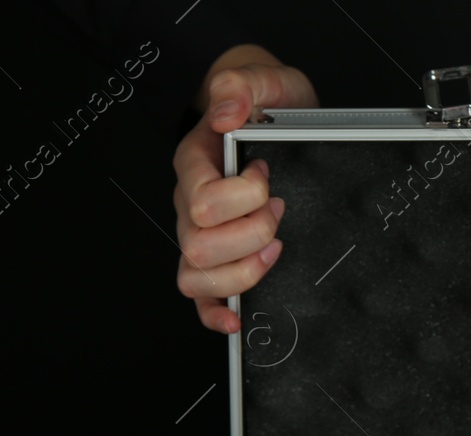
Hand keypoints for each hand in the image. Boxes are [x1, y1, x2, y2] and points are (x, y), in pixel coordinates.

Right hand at [173, 45, 316, 333]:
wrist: (269, 115)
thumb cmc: (266, 105)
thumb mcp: (265, 82)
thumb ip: (242, 86)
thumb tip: (229, 109)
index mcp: (195, 163)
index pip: (203, 200)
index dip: (244, 197)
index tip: (269, 177)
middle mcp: (189, 204)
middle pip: (200, 245)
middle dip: (251, 235)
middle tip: (280, 212)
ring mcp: (199, 235)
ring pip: (194, 277)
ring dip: (241, 274)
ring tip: (274, 250)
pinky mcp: (215, 260)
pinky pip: (200, 298)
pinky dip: (216, 314)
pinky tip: (238, 319)